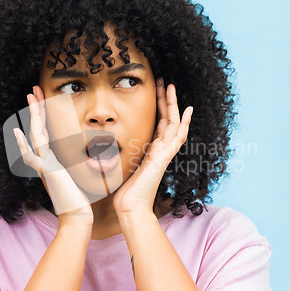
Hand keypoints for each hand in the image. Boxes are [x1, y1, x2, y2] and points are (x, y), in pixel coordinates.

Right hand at [13, 86, 93, 228]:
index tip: (44, 100)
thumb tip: (97, 153)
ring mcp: (43, 166)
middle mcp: (45, 161)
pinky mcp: (46, 171)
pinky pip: (32, 153)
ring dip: (32, 116)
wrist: (77, 216)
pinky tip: (17, 131)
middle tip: (33, 90)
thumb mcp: (82, 174)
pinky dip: (23, 143)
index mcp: (52, 160)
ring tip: (30, 97)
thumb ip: (84, 161)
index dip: (44, 115)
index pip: (46, 132)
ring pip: (35, 135)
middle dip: (37, 109)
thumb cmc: (82, 199)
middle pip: (38, 129)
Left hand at [113, 79, 192, 218]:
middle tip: (166, 82)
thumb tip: (102, 147)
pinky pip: (178, 136)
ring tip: (171, 86)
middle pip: (168, 120)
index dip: (160, 109)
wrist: (130, 207)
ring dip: (173, 105)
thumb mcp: (118, 167)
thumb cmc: (123, 192)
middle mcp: (160, 151)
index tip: (157, 92)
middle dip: (166, 101)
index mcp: (150, 152)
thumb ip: (116, 155)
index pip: (159, 125)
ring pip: (174, 124)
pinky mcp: (164, 158)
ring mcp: (164, 154)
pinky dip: (184, 123)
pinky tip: (188, 109)